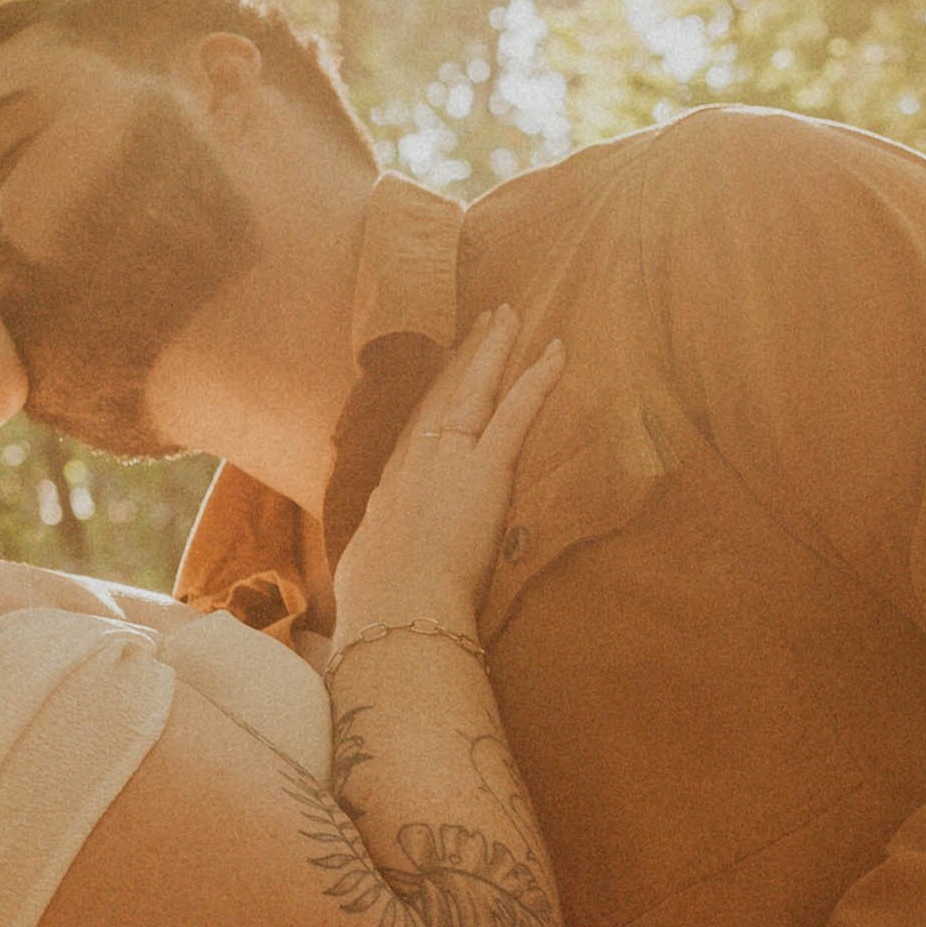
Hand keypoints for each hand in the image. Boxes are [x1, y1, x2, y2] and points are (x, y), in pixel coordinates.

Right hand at [333, 305, 563, 640]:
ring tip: (509, 315)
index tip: (445, 367)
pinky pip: (516, 414)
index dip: (433, 395)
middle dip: (464, 355)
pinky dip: (537, 379)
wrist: (393, 611)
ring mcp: (449, 460)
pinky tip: (555, 351)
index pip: (417, 429)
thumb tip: (372, 571)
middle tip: (483, 319)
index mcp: (391, 489)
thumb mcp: (370, 574)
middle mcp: (416, 462)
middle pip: (442, 395)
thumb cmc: (381, 607)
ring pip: (475, 390)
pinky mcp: (485, 471)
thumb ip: (379, 560)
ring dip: (493, 349)